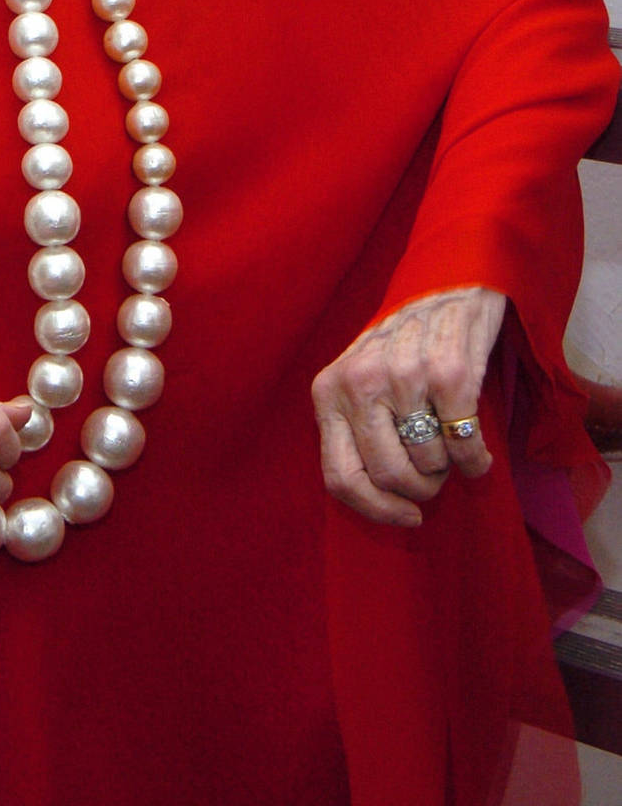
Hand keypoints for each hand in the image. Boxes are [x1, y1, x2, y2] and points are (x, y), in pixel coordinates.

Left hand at [311, 286, 505, 527]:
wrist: (446, 289)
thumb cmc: (400, 349)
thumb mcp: (358, 381)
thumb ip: (354, 431)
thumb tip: (375, 500)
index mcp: (329, 391)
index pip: (339, 477)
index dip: (375, 510)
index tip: (406, 516)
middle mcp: (360, 382)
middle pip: (388, 476)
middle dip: (419, 489)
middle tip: (432, 474)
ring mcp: (403, 376)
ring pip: (428, 464)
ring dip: (447, 468)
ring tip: (448, 442)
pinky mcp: (448, 374)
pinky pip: (464, 447)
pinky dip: (476, 460)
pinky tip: (476, 449)